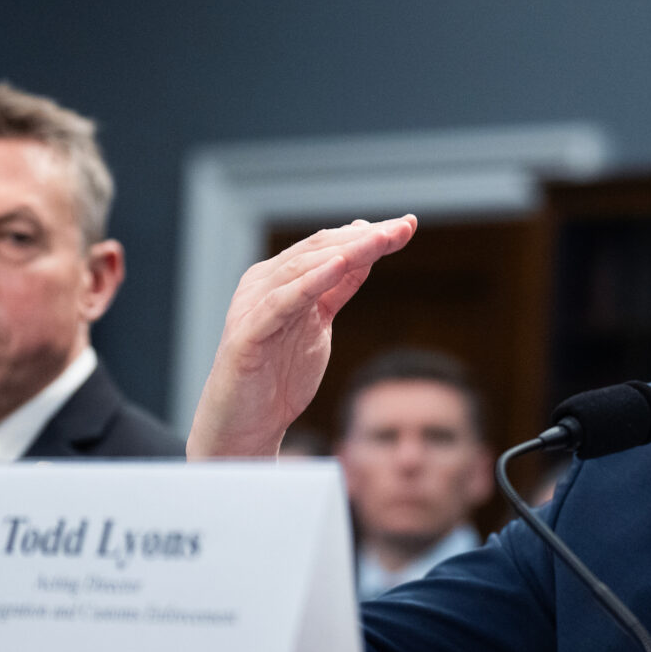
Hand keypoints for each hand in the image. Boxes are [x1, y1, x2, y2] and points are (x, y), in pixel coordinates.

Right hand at [187, 216, 416, 457]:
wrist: (244, 425)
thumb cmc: (279, 375)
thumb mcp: (319, 325)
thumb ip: (337, 289)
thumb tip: (363, 253)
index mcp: (280, 279)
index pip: (328, 246)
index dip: (368, 234)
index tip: (407, 225)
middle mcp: (263, 284)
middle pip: (319, 249)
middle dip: (364, 238)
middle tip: (401, 228)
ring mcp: (253, 306)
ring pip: (303, 268)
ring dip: (346, 251)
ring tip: (379, 240)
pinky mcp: (248, 334)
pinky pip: (283, 302)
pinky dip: (311, 281)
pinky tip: (339, 266)